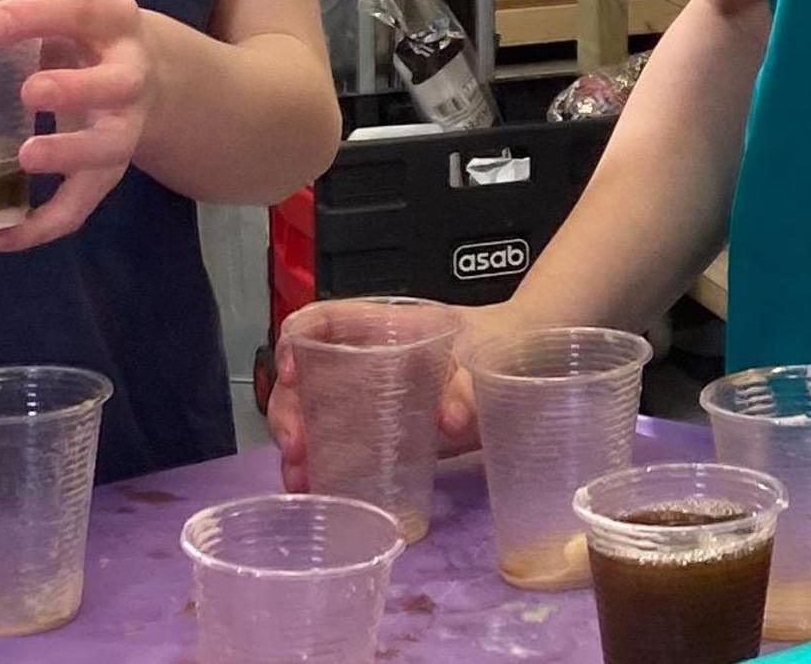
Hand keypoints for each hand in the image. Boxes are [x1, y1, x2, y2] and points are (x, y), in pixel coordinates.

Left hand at [0, 0, 159, 252]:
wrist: (135, 77)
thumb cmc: (71, 39)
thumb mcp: (42, 17)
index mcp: (110, 21)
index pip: (82, 10)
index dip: (39, 16)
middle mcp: (128, 74)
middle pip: (117, 84)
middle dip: (77, 89)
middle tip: (31, 92)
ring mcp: (123, 128)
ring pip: (107, 148)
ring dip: (68, 153)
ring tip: (25, 157)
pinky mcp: (105, 174)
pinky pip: (78, 206)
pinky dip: (39, 228)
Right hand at [268, 301, 509, 487]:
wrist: (521, 366)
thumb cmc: (498, 348)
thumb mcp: (487, 359)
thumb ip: (471, 385)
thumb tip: (451, 419)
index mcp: (385, 326)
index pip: (323, 320)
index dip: (296, 341)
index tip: (291, 374)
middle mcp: (365, 358)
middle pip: (306, 374)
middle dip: (289, 409)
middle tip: (295, 448)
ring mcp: (367, 394)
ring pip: (312, 412)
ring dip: (297, 445)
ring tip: (299, 481)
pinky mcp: (378, 428)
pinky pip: (337, 442)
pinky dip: (321, 465)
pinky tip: (316, 490)